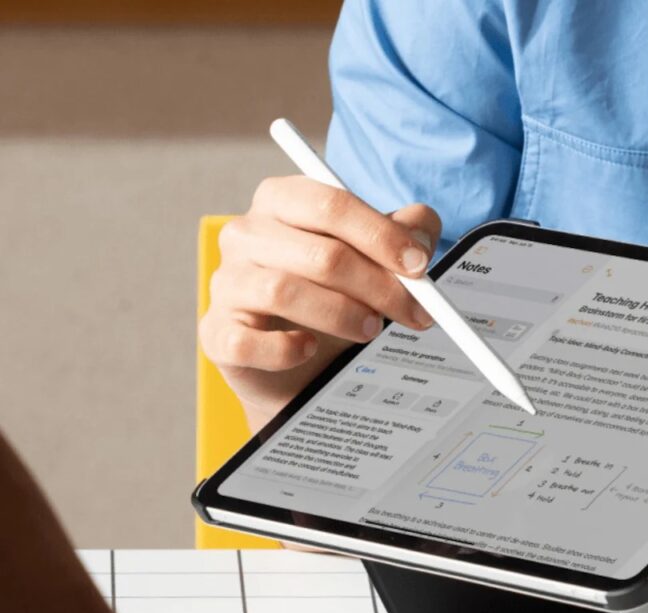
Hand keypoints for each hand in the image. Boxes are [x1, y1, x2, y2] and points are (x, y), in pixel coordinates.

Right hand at [199, 176, 441, 430]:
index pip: (331, 205)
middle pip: (319, 252)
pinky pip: (247, 341)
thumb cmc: (335, 297)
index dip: (381, 235)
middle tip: (414, 311)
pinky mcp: (216, 333)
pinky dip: (285, 348)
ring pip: (284, 291)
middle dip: (378, 285)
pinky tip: (310, 348)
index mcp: (282, 201)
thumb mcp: (373, 260)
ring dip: (341, 315)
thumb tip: (422, 225)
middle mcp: (245, 234)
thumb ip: (401, 235)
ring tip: (371, 330)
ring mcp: (225, 282)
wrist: (299, 366)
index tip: (420, 266)